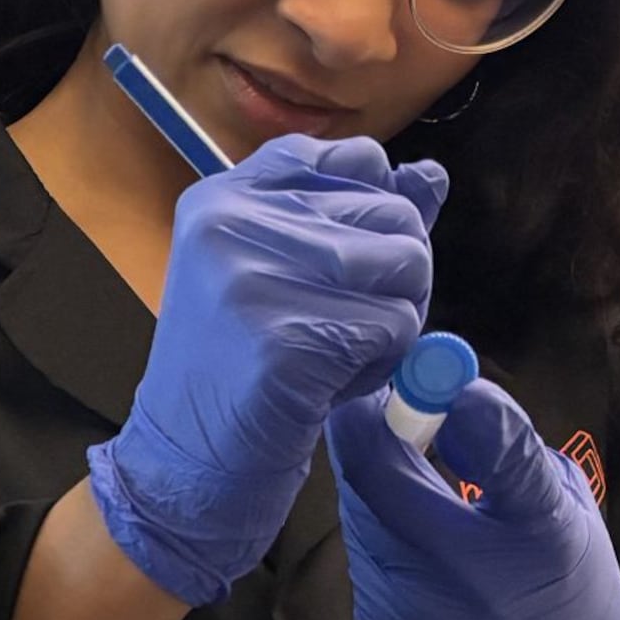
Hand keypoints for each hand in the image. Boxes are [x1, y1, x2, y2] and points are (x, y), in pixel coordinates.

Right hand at [86, 136, 443, 607]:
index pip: (353, 157)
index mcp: (223, 196)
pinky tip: (328, 384)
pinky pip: (396, 326)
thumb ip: (357, 222)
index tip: (346, 264)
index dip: (378, 209)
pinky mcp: (286, 337)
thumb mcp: (288, 275)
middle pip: (394, 214)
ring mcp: (253, 277)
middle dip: (395, 277)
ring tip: (334, 353)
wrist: (187, 463)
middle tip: (338, 325)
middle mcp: (231, 221)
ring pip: (406, 266)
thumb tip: (431, 177)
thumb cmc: (242, 369)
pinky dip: (381, 365)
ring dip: (394, 322)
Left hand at [327, 377, 619, 619]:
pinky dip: (383, 526)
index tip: (420, 379)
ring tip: (427, 483)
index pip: (419, 456)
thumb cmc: (566, 581)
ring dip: (382, 481)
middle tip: (408, 410)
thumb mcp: (560, 506)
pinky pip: (364, 551)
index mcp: (509, 540)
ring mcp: (398, 612)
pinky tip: (422, 538)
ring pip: (360, 512)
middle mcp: (443, 583)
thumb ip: (506, 447)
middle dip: (382, 433)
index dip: (401, 403)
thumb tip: (448, 389)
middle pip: (368, 478)